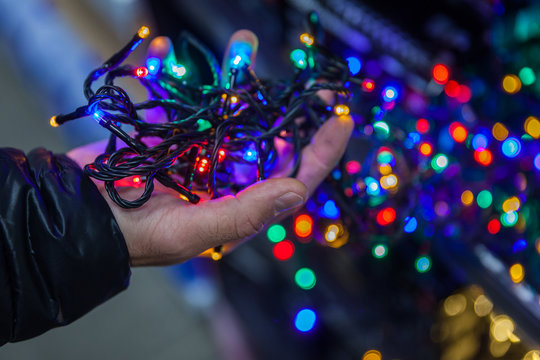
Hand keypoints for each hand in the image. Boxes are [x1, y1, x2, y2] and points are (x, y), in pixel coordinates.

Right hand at [67, 30, 352, 265]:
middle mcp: (225, 179)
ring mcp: (198, 153)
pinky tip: (170, 48)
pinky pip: (182, 100)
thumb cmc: (132, 237)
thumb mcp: (190, 233)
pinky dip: (178, 73)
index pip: (293, 178)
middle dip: (282, 103)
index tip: (341, 117)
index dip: (321, 150)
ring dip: (235, 76)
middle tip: (302, 76)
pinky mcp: (168, 134)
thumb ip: (244, 214)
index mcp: (239, 206)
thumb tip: (298, 192)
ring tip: (241, 41)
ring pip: (229, 111)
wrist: (75, 217)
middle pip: (266, 137)